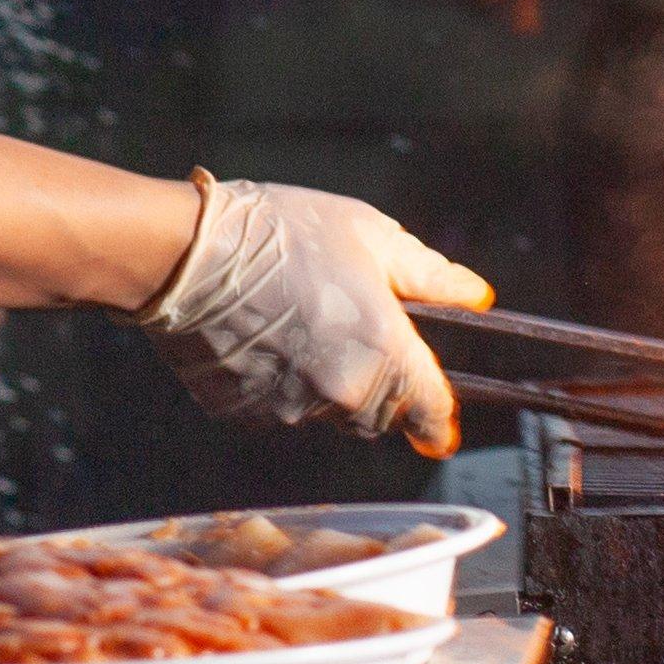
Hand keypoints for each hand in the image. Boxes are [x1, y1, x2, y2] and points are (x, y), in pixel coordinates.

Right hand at [134, 176, 491, 454]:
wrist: (187, 254)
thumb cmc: (282, 233)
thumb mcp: (370, 236)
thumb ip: (430, 276)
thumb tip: (476, 296)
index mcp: (385, 350)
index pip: (431, 410)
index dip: (440, 421)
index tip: (442, 430)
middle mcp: (343, 393)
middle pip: (378, 416)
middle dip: (377, 389)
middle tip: (350, 335)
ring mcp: (291, 409)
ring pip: (326, 414)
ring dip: (325, 386)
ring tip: (296, 324)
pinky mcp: (245, 415)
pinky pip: (277, 411)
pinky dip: (277, 386)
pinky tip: (260, 338)